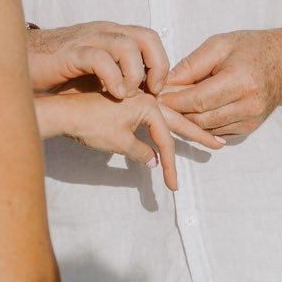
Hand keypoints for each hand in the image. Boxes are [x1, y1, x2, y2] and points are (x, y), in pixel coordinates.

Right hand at [28, 22, 170, 97]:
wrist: (19, 61)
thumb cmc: (57, 71)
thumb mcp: (93, 71)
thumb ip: (116, 74)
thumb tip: (142, 94)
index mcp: (110, 35)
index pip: (149, 38)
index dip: (160, 63)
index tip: (156, 89)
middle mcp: (102, 32)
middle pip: (146, 37)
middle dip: (156, 65)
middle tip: (151, 91)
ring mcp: (86, 40)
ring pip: (126, 45)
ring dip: (134, 73)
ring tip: (127, 94)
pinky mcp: (70, 53)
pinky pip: (99, 58)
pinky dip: (112, 76)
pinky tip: (113, 93)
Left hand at [36, 87, 221, 190]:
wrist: (63, 111)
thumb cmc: (89, 124)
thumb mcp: (119, 142)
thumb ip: (141, 152)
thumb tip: (154, 160)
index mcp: (149, 105)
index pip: (166, 140)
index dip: (171, 165)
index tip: (173, 186)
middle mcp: (146, 96)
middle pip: (178, 121)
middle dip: (198, 135)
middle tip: (218, 144)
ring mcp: (137, 96)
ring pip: (167, 114)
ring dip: (184, 125)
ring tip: (203, 134)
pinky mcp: (127, 98)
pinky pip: (153, 110)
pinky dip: (165, 120)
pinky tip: (172, 122)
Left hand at [160, 27, 281, 140]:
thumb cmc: (252, 48)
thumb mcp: (219, 45)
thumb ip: (191, 65)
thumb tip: (165, 83)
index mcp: (240, 81)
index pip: (198, 100)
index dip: (173, 100)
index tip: (154, 95)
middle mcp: (247, 105)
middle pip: (199, 118)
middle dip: (176, 112)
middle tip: (158, 102)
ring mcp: (250, 120)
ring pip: (206, 129)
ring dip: (186, 120)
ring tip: (172, 106)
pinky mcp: (249, 128)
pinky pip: (216, 132)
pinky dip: (202, 124)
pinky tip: (193, 111)